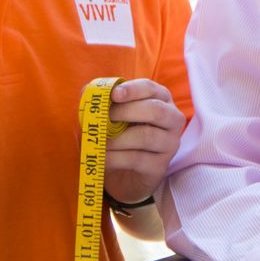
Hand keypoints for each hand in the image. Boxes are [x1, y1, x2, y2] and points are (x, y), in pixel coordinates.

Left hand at [100, 78, 186, 207]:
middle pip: (155, 110)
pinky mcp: (160, 166)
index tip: (114, 95)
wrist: (123, 172)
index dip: (132, 90)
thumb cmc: (119, 135)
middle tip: (104, 118)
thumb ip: (101, 101)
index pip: (151, 88)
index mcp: (160, 99)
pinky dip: (115, 157)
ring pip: (146, 136)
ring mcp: (169, 143)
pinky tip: (102, 157)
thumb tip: (88, 91)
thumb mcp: (110, 115)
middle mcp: (172, 119)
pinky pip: (137, 159)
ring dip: (117, 138)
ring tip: (100, 142)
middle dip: (126, 111)